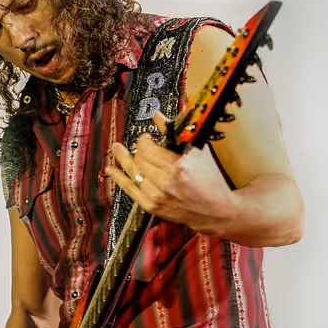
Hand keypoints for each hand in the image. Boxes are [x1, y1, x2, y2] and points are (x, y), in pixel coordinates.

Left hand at [105, 112, 237, 234]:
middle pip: (138, 159)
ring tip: (117, 148)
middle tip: (140, 143)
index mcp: (179, 167)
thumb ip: (176, 133)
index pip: (147, 148)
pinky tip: (111, 169)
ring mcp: (157, 196)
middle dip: (138, 148)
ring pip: (132, 172)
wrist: (216, 210)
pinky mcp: (152, 206)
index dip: (144, 139)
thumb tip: (160, 117)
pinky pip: (129, 189)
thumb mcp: (198, 152)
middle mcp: (165, 182)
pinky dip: (118, 178)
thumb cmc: (211, 180)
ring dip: (123, 158)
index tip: (148, 137)